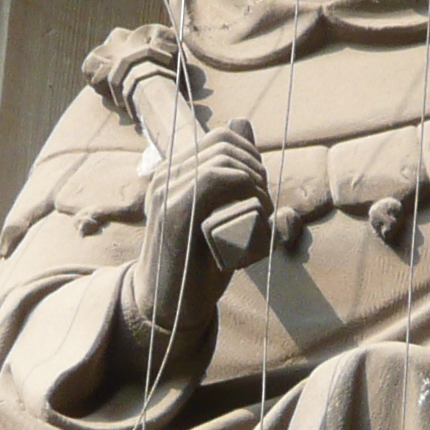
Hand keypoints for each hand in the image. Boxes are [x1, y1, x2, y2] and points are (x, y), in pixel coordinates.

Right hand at [118, 117, 268, 357]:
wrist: (166, 306)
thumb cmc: (197, 264)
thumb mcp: (219, 211)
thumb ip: (231, 172)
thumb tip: (242, 122)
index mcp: (173, 172)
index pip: (221, 136)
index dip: (251, 154)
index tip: (260, 186)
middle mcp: (165, 176)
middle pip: (225, 143)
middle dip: (256, 168)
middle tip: (264, 203)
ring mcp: (166, 191)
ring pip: (223, 160)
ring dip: (254, 183)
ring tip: (263, 213)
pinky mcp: (173, 211)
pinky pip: (214, 179)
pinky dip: (245, 191)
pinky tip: (256, 215)